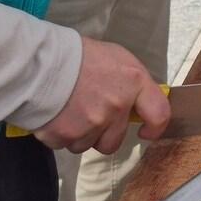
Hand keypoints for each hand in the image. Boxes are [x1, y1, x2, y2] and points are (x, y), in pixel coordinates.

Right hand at [34, 38, 168, 153]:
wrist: (41, 61)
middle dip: (103, 134)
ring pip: (88, 145)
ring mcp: (91, 124)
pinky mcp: (66, 136)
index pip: (159, 114)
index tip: (145, 131)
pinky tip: (55, 115)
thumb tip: (136, 102)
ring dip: (80, 134)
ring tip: (69, 111)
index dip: (155, 128)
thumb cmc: (79, 55)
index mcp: (133, 83)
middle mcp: (116, 107)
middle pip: (115, 141)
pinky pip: (65, 144)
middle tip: (90, 116)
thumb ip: (130, 83)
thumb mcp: (115, 58)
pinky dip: (60, 134)